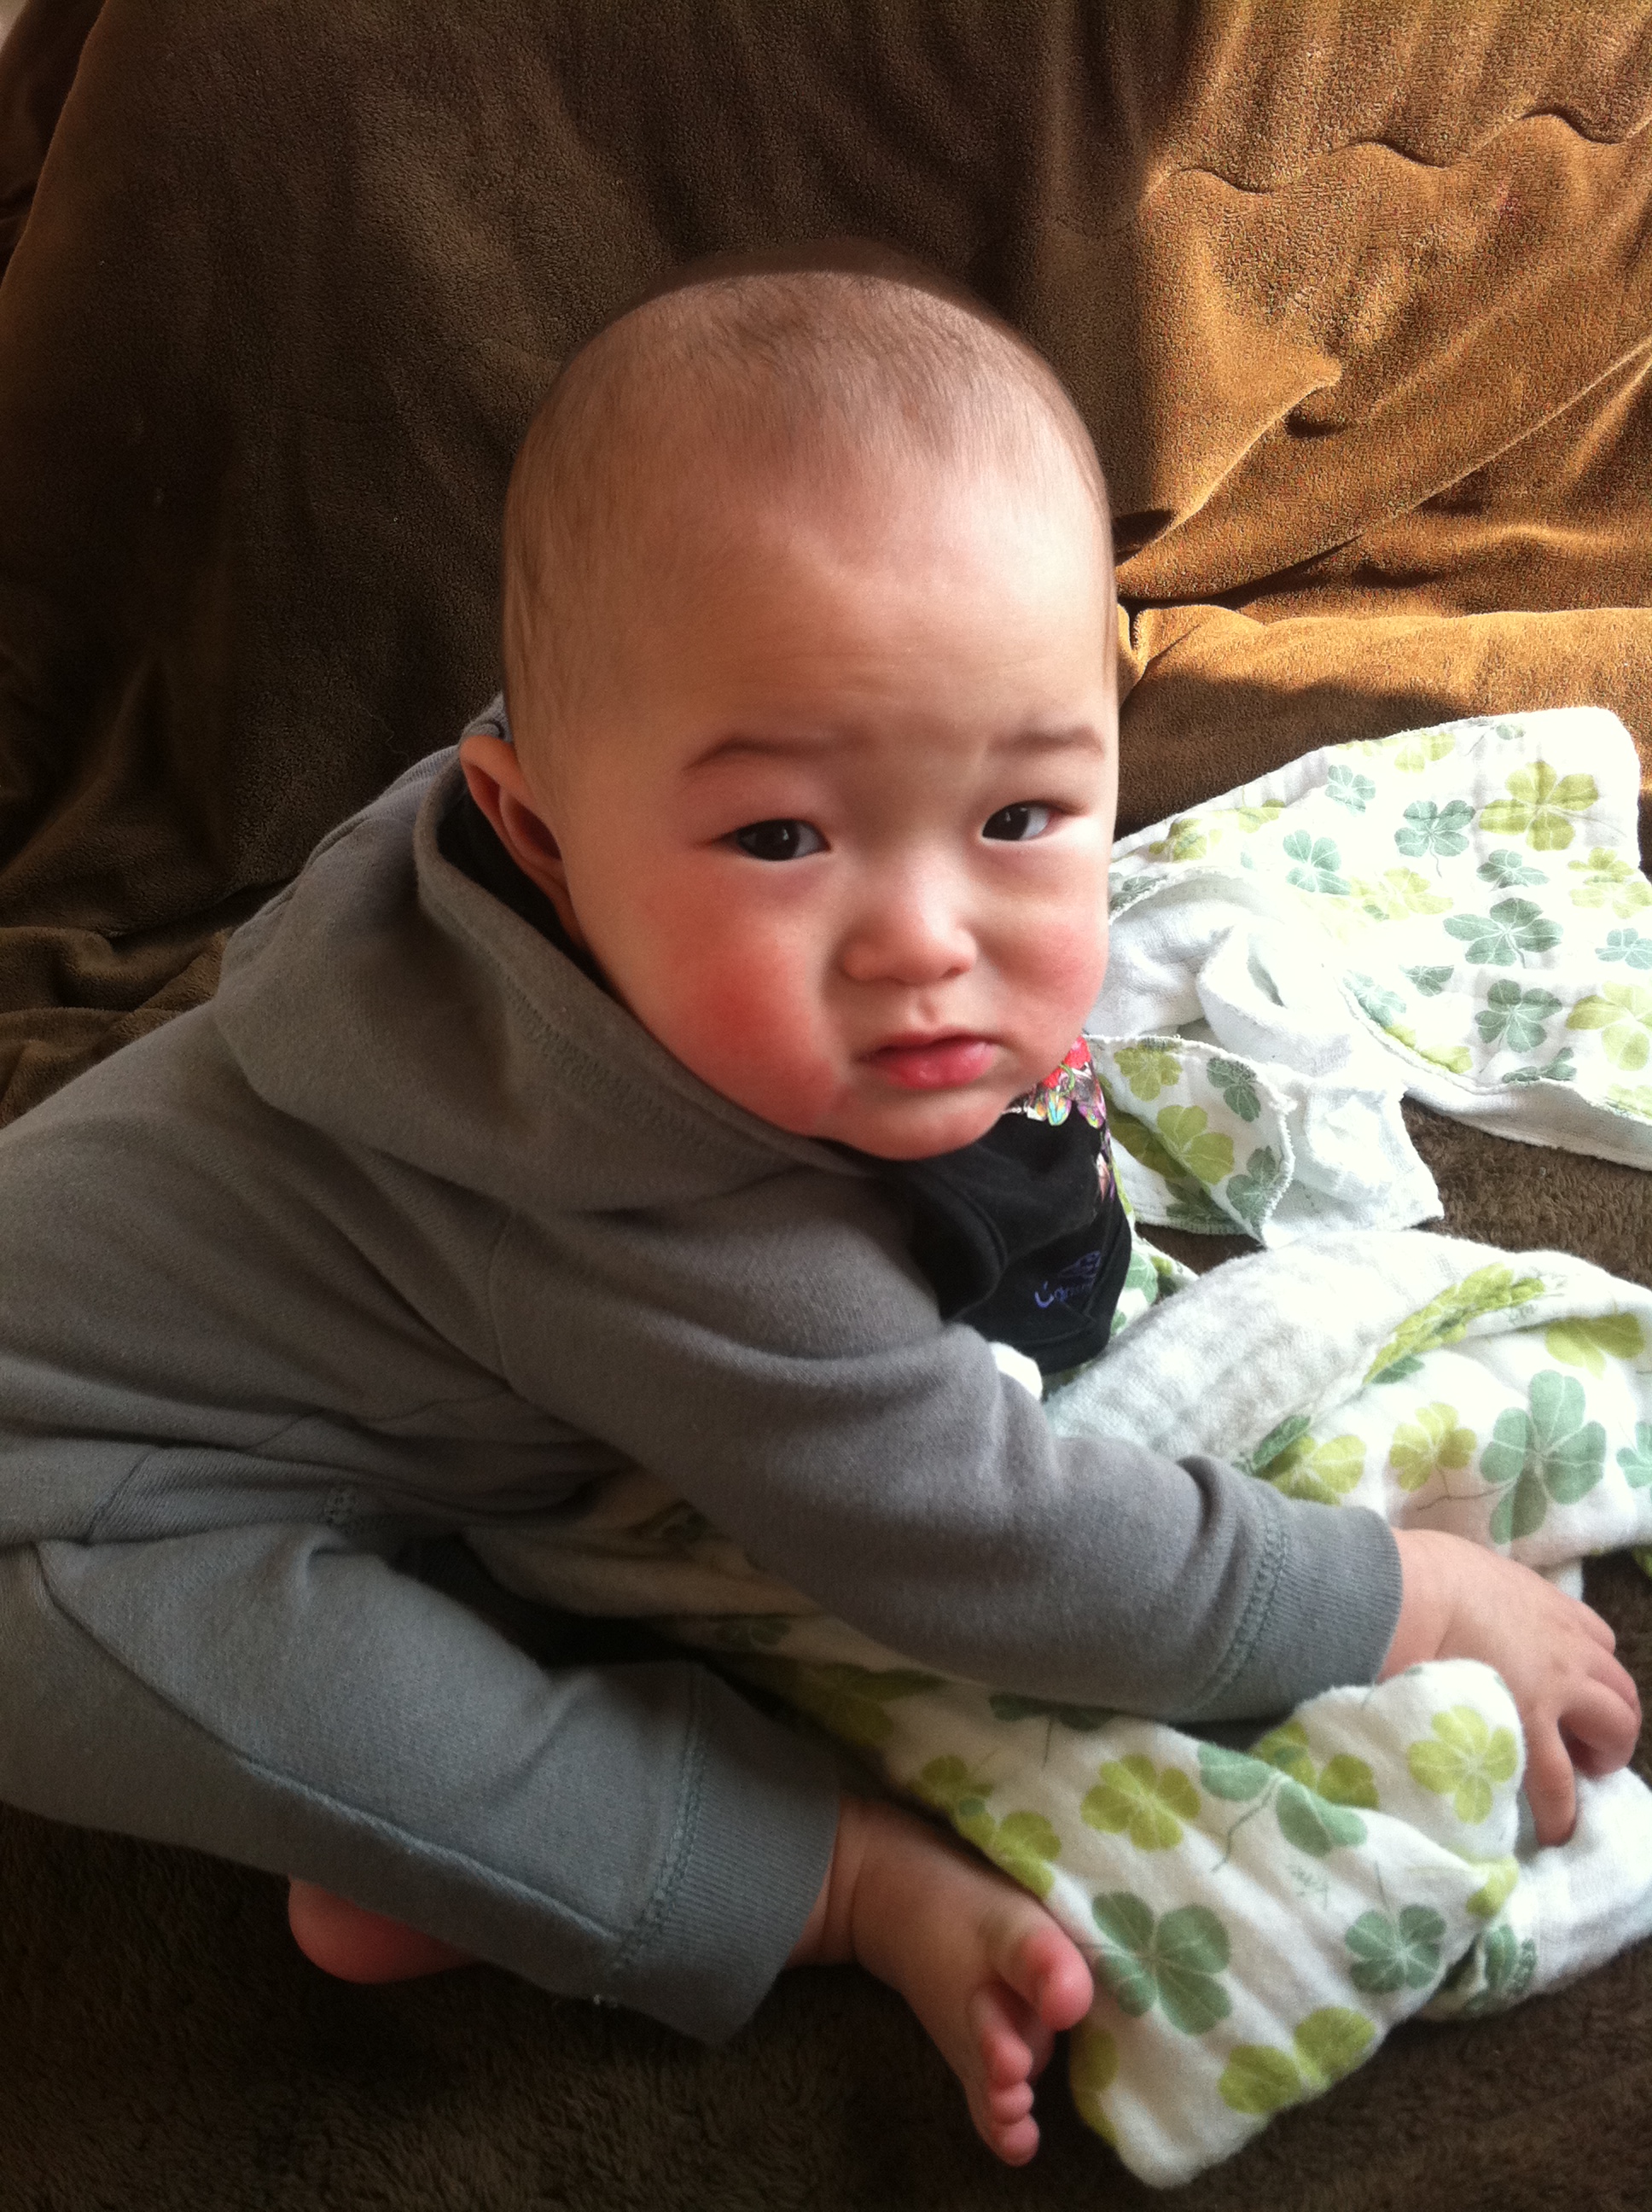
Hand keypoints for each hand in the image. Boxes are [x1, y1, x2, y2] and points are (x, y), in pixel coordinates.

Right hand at [1384, 1529, 1640, 1845]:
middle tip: (1581, 1744)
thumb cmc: (1413, 1573)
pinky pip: (1559, 1782)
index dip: (1586, 1671)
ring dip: (1603, 1756)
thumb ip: (1478, 1596)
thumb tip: (1452, 1607)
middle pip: (1618, 1687)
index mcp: (1545, 1605)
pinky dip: (1562, 1809)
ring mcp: (1556, 1688)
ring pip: (1613, 1729)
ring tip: (1577, 1783)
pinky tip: (1554, 1829)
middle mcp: (1564, 1645)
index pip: (1595, 1641)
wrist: (1402, 1594)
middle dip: (1608, 1718)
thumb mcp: (1464, 1571)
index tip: (1567, 1691)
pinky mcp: (1531, 1728)